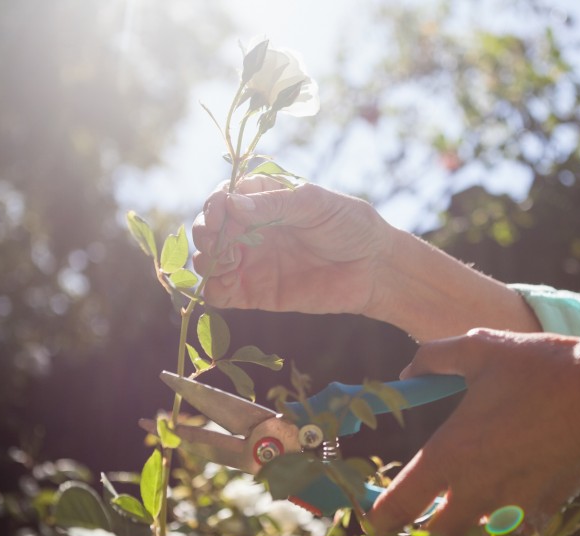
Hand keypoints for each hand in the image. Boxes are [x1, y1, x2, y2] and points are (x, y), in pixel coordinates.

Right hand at [192, 178, 395, 314]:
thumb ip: (274, 204)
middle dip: (205, 233)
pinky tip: (226, 283)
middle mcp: (250, 229)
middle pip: (208, 229)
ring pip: (208, 260)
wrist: (374, 268)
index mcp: (263, 199)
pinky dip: (212, 289)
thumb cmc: (349, 226)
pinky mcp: (255, 293)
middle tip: (222, 242)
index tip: (221, 214)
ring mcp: (251, 261)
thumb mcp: (315, 205)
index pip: (223, 197)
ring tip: (230, 262)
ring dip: (207, 260)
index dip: (215, 205)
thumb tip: (232, 203)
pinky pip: (219, 294)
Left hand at [368, 329, 579, 535]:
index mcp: (451, 455)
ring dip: (470, 517)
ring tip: (476, 482)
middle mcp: (477, 491)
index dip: (379, 517)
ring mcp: (514, 506)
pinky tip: (519, 478)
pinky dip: (511, 512)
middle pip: (437, 533)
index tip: (374, 512)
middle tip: (429, 496)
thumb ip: (435, 358)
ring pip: (477, 531)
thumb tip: (408, 369)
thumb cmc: (543, 369)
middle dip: (427, 523)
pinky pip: (517, 524)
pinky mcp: (546, 509)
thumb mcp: (481, 349)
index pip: (398, 509)